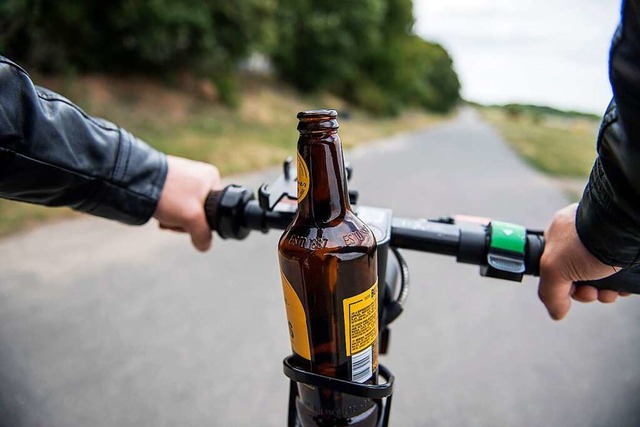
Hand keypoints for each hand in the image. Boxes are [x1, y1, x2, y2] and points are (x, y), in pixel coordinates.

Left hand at [153, 155, 221, 251]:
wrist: (136, 179)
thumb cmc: (169, 194)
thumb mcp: (193, 218)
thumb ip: (203, 235)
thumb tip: (204, 246)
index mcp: (212, 178)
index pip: (216, 211)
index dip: (202, 224)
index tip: (187, 224)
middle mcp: (200, 174)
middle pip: (199, 211)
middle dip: (184, 221)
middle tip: (173, 220)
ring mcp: (183, 176)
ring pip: (184, 209)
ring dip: (173, 218)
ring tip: (163, 215)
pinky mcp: (168, 180)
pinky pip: (173, 202)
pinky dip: (166, 210)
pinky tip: (158, 210)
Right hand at [538, 203, 626, 319]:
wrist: (623, 231)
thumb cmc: (587, 242)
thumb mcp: (553, 270)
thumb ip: (549, 294)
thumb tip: (556, 312)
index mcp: (557, 234)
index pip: (553, 268)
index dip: (561, 286)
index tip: (572, 291)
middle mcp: (579, 236)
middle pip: (577, 275)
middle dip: (585, 292)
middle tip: (592, 292)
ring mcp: (602, 241)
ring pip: (599, 276)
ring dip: (604, 292)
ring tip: (610, 293)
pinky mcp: (622, 249)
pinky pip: (618, 271)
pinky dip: (619, 283)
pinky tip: (621, 288)